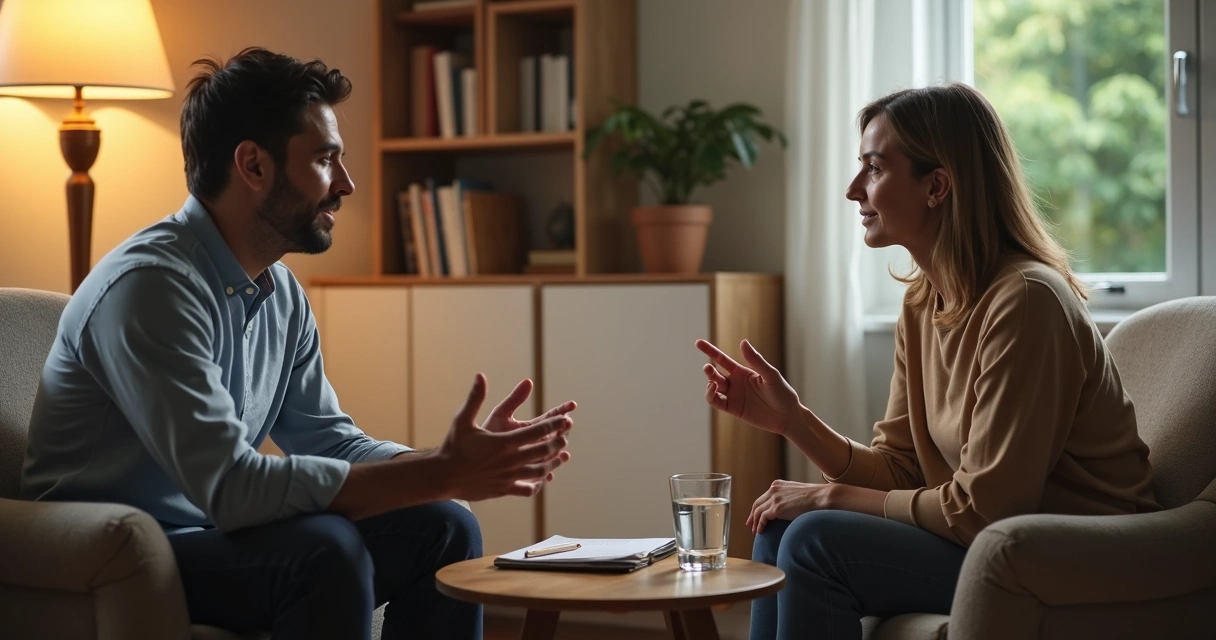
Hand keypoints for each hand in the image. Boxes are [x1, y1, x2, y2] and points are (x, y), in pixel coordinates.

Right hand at [438, 374, 572, 500]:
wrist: (443, 477)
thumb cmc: (453, 446)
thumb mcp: (463, 419)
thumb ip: (475, 398)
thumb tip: (480, 375)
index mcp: (504, 442)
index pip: (537, 431)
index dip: (554, 424)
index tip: (565, 419)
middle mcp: (510, 461)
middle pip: (543, 451)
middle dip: (558, 442)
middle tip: (566, 436)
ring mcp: (508, 477)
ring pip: (539, 471)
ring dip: (553, 463)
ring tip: (562, 457)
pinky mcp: (504, 490)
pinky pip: (528, 489)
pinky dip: (539, 484)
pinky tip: (543, 479)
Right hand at [696, 339, 801, 434]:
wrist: (787, 417)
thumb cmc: (783, 393)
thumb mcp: (771, 375)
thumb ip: (756, 360)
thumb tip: (743, 342)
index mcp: (742, 372)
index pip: (722, 359)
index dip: (709, 350)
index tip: (698, 343)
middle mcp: (735, 383)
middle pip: (715, 374)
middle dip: (708, 370)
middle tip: (708, 368)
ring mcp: (733, 396)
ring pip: (713, 388)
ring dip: (709, 383)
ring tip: (713, 383)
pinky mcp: (733, 409)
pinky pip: (716, 402)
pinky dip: (711, 396)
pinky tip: (714, 391)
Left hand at [747, 480, 831, 533]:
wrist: (821, 497)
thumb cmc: (814, 497)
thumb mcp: (796, 492)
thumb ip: (788, 497)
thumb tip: (786, 508)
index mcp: (777, 484)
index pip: (763, 497)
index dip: (758, 507)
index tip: (755, 516)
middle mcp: (773, 490)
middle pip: (757, 504)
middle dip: (752, 515)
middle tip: (750, 524)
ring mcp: (774, 499)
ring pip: (757, 512)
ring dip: (755, 522)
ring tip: (755, 531)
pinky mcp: (776, 508)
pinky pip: (762, 518)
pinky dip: (759, 525)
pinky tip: (760, 532)